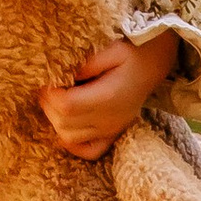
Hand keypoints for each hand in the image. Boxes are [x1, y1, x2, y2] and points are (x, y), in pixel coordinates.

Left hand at [38, 27, 179, 162]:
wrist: (154, 65)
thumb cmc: (132, 54)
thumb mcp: (112, 49)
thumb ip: (87, 62)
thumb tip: (64, 75)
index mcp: (108, 97)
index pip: (67, 105)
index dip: (50, 94)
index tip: (47, 79)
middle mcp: (109, 119)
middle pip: (64, 123)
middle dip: (48, 105)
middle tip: (46, 87)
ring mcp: (111, 130)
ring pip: (70, 137)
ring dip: (55, 120)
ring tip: (54, 100)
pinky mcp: (113, 134)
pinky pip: (89, 151)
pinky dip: (73, 144)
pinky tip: (65, 127)